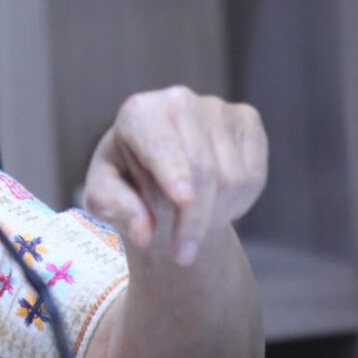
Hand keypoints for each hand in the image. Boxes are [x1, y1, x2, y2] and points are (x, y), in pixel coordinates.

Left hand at [82, 86, 266, 265]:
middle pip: (200, 169)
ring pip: (230, 177)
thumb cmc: (126, 184)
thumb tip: (144, 232)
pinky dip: (238, 203)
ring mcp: (216, 107)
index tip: (183, 200)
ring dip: (215, 215)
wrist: (159, 175)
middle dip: (193, 220)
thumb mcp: (104, 199)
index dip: (174, 172)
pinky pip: (253, 174)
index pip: (161, 145)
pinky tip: (215, 205)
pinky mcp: (246, 120)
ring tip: (193, 225)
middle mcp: (178, 100)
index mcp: (138, 113)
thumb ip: (117, 209)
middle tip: (182, 256)